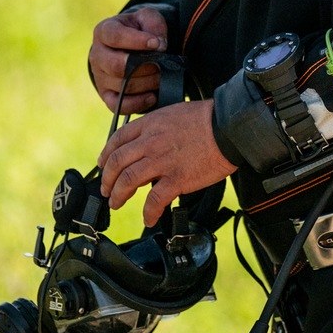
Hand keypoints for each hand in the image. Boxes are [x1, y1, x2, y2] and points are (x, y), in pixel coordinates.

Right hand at [88, 8, 168, 110]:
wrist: (131, 47)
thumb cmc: (140, 30)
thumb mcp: (147, 18)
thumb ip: (154, 24)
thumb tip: (158, 45)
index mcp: (104, 32)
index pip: (115, 37)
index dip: (138, 41)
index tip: (158, 44)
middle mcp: (97, 55)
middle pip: (117, 67)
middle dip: (145, 67)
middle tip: (162, 65)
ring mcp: (100, 77)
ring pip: (122, 86)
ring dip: (147, 83)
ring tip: (162, 77)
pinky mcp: (107, 96)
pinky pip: (119, 105)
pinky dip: (138, 103)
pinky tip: (153, 96)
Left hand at [99, 98, 235, 224]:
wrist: (229, 128)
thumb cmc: (208, 119)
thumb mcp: (175, 114)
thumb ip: (158, 128)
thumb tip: (150, 142)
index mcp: (150, 124)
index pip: (117, 140)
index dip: (106, 155)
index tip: (103, 165)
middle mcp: (151, 142)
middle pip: (117, 162)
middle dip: (107, 179)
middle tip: (107, 190)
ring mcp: (162, 161)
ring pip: (127, 181)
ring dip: (118, 195)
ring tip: (116, 203)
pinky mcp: (177, 178)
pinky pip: (154, 200)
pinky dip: (148, 212)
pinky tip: (148, 218)